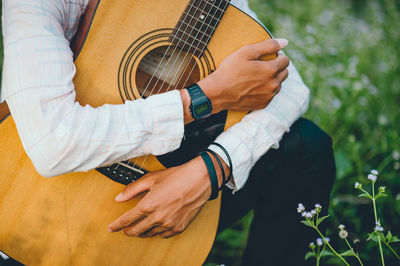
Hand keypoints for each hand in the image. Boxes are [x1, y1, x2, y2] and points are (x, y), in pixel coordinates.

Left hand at [107, 156, 222, 237]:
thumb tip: (119, 197)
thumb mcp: (151, 178)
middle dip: (127, 231)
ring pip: (149, 234)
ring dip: (142, 232)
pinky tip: (157, 227)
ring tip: (139, 229)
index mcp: (148, 205)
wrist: (199, 180)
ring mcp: (169, 224)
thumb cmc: (177, 177)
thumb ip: (133, 189)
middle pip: (136, 230)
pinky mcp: (179, 227)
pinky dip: (158, 232)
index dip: (116, 225)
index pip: (127, 219)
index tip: (111, 228)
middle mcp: (157, 218)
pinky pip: (164, 235)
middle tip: (124, 229)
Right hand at [199, 38, 288, 112]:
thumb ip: (268, 45)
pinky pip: (271, 95)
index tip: (268, 57)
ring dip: (272, 79)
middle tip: (262, 66)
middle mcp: (273, 85)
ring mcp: (269, 96)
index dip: (278, 56)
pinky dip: (266, 90)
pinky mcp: (263, 104)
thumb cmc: (230, 70)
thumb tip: (285, 42)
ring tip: (257, 77)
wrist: (218, 92)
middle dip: (277, 68)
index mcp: (271, 70)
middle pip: (285, 73)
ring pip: (278, 85)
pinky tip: (254, 86)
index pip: (286, 61)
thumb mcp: (247, 52)